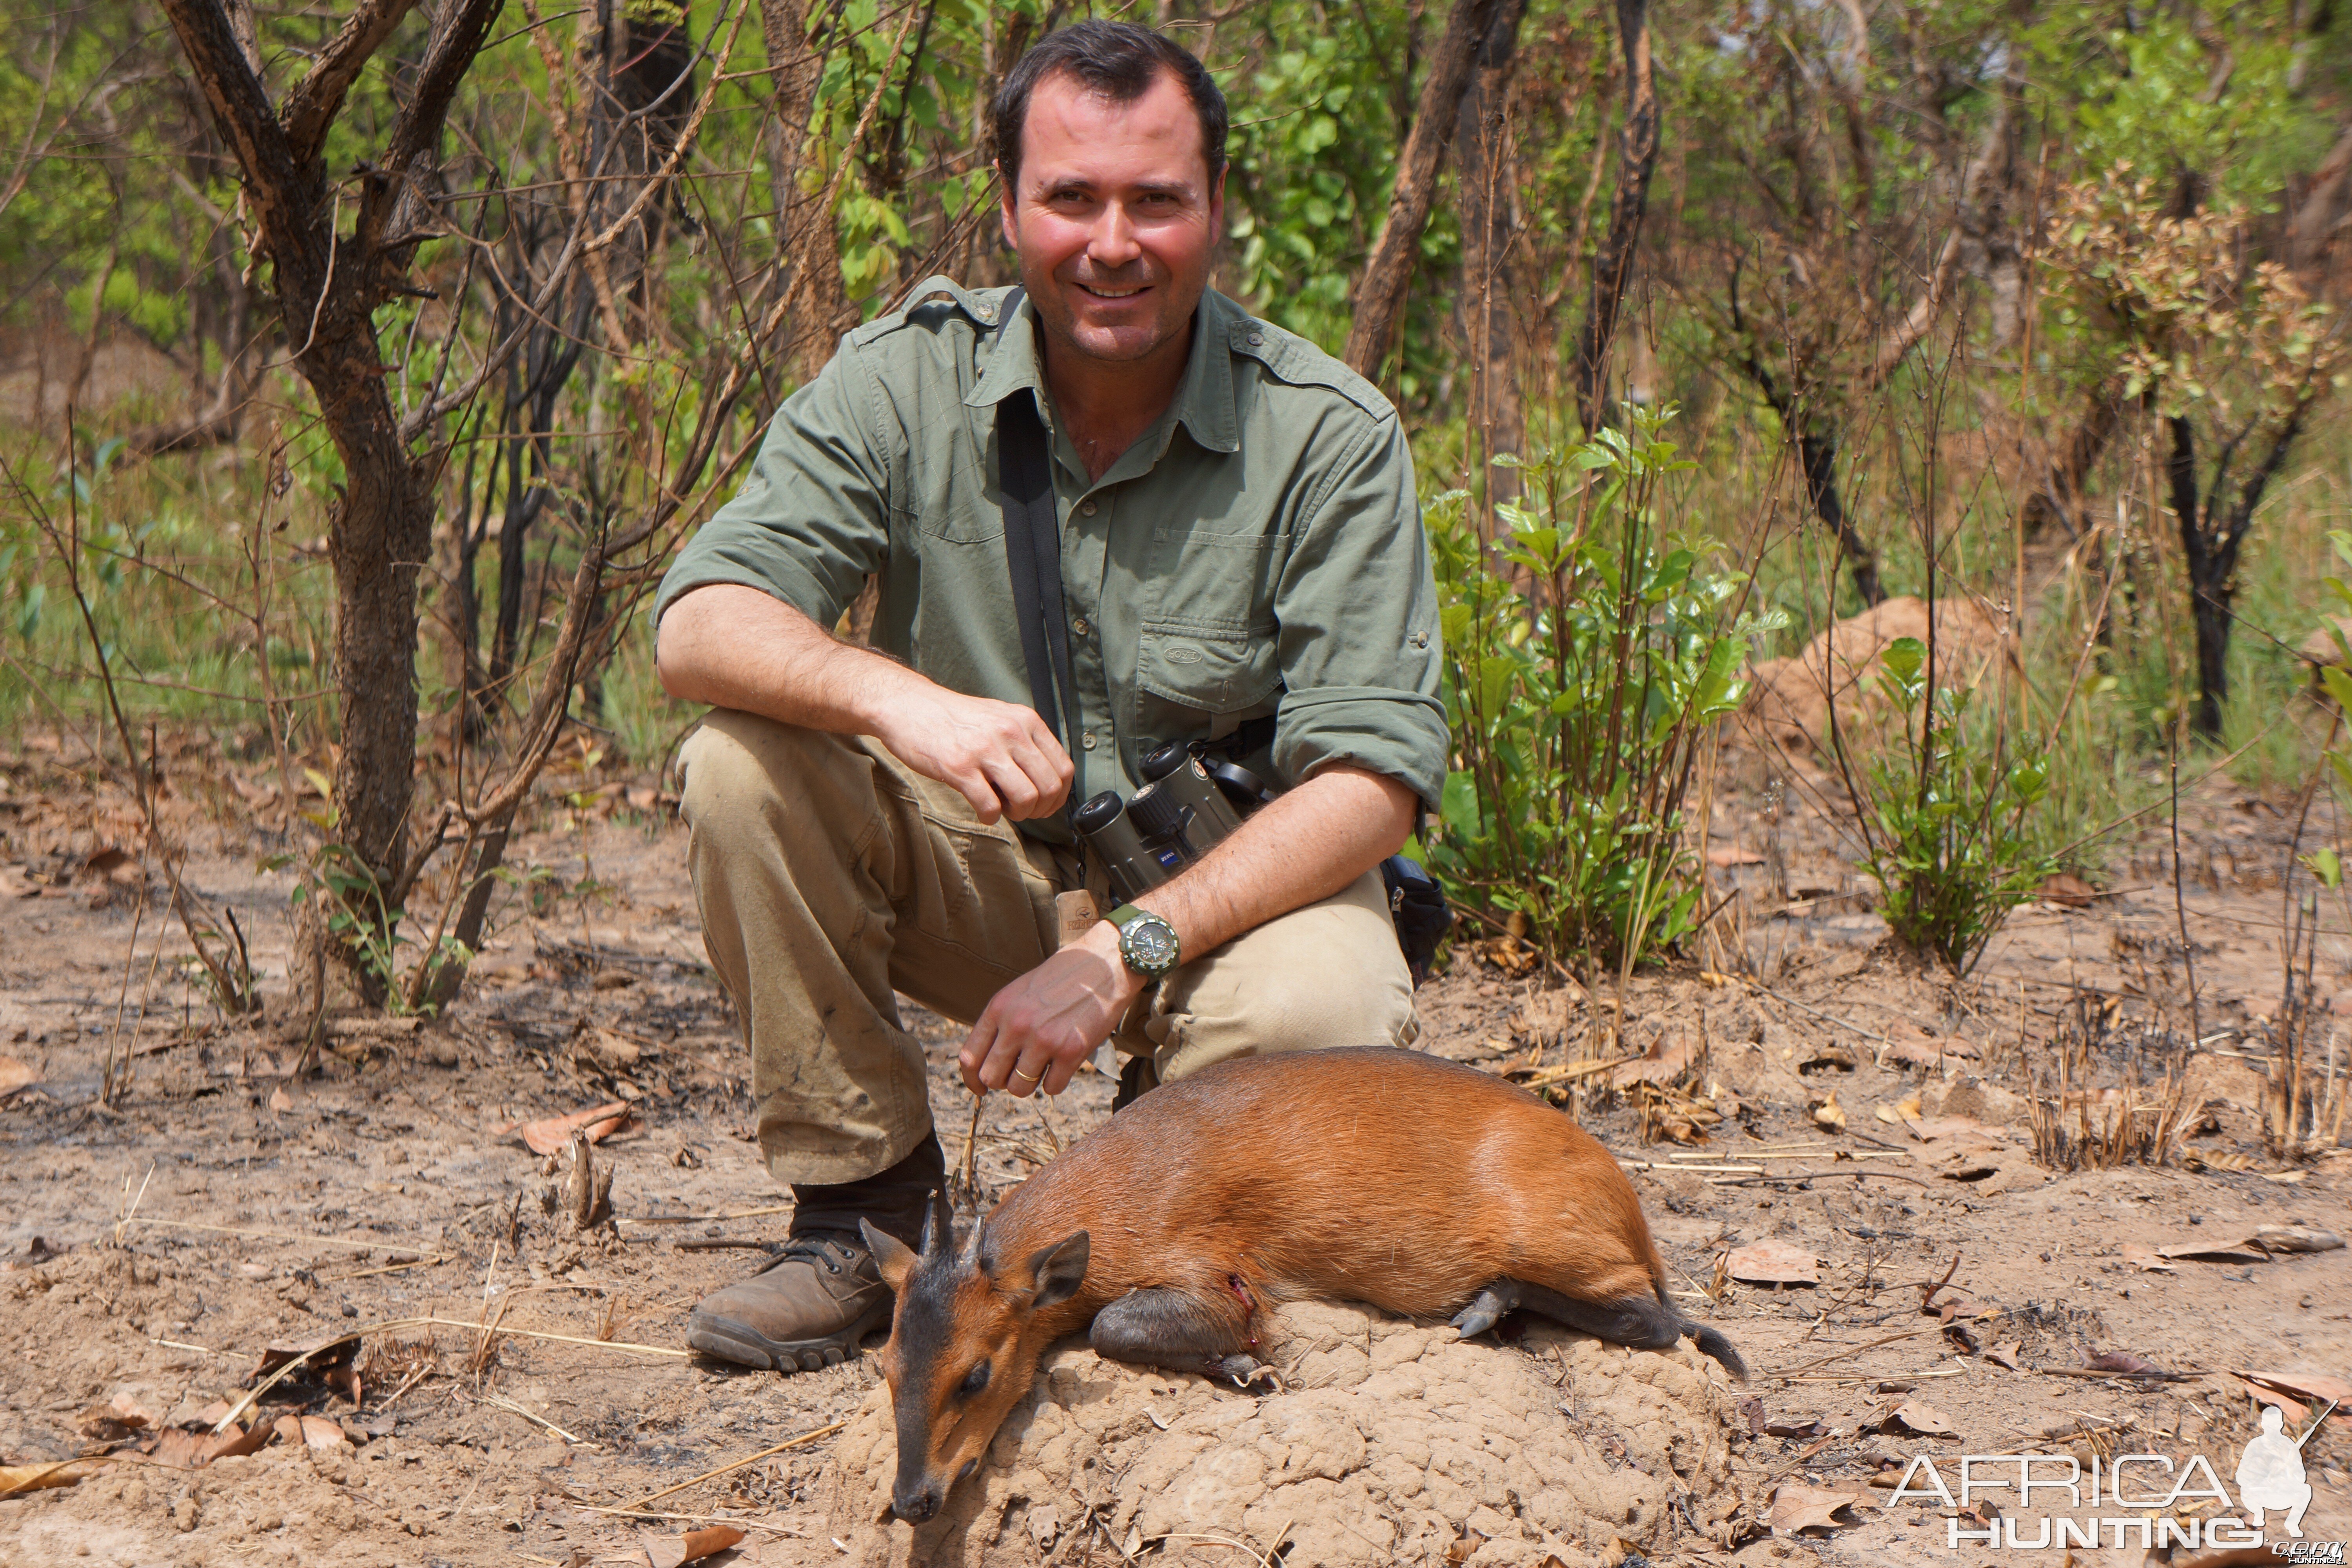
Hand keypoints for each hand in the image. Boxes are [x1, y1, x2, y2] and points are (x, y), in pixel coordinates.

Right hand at [869, 684, 1072, 823]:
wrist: (909, 706)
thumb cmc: (954, 717)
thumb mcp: (1000, 717)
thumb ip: (1025, 741)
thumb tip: (1047, 778)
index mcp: (1025, 721)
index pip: (1064, 768)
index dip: (1058, 796)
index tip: (1044, 804)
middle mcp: (1010, 732)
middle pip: (1048, 787)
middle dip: (1039, 809)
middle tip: (1021, 810)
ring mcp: (985, 750)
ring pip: (1026, 799)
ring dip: (1017, 814)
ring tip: (1002, 808)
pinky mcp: (959, 768)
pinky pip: (990, 806)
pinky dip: (990, 817)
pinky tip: (982, 810)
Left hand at [960, 922, 1144, 1096]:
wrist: (1105, 964)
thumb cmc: (1063, 978)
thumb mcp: (1020, 992)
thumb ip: (1001, 1022)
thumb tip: (987, 1061)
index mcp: (999, 1008)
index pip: (969, 1057)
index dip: (971, 1080)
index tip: (981, 1088)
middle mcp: (1017, 1024)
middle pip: (991, 1077)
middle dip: (1004, 1080)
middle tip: (1020, 1072)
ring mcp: (1044, 1039)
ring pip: (1020, 1089)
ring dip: (1031, 1084)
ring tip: (1044, 1066)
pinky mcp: (1071, 1051)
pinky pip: (1051, 1088)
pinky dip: (1056, 1082)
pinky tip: (1064, 1064)